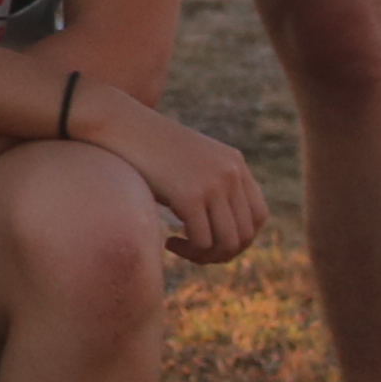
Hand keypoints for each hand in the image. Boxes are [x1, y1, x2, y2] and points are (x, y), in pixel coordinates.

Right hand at [83, 93, 269, 263]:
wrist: (121, 124)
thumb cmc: (147, 147)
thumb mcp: (189, 162)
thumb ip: (209, 185)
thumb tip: (216, 229)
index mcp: (234, 162)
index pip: (258, 216)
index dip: (240, 238)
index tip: (213, 241)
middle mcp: (230, 173)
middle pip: (245, 234)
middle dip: (221, 253)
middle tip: (193, 252)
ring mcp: (213, 184)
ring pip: (226, 243)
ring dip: (204, 256)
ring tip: (180, 248)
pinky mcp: (190, 196)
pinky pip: (202, 242)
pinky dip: (187, 251)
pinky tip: (167, 242)